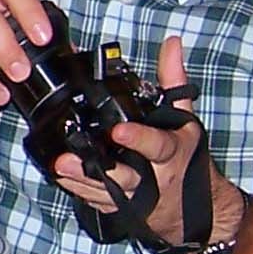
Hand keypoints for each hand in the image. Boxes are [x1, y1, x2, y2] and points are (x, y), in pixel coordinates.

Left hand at [46, 37, 228, 236]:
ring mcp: (137, 196)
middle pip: (124, 176)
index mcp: (171, 152)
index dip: (138, 138)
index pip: (156, 145)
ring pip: (105, 192)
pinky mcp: (123, 209)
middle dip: (95, 170)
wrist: (194, 208)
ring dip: (79, 181)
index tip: (118, 130)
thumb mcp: (185, 120)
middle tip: (66, 160)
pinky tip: (63, 179)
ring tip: (58, 167)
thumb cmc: (188, 160)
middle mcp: (153, 177)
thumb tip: (172, 44)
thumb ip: (173, 81)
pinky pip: (99, 202)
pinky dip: (81, 192)